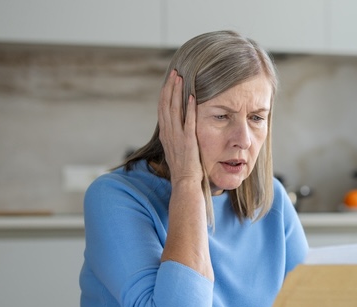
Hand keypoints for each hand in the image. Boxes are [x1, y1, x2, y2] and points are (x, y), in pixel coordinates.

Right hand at [158, 70, 202, 185]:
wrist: (184, 184)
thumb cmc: (184, 169)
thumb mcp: (176, 150)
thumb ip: (176, 137)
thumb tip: (178, 129)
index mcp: (165, 134)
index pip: (162, 109)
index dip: (165, 93)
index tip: (170, 81)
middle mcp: (168, 133)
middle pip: (166, 105)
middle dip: (170, 87)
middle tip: (174, 72)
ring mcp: (177, 137)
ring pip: (174, 109)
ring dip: (177, 92)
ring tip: (181, 77)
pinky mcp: (188, 141)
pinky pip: (189, 121)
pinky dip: (190, 107)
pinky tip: (193, 95)